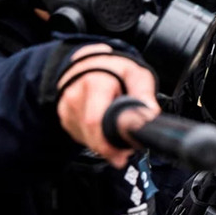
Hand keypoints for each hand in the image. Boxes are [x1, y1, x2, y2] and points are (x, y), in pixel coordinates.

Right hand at [56, 44, 157, 167]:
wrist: (90, 62)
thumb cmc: (116, 68)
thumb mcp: (136, 74)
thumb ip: (144, 94)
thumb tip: (150, 115)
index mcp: (95, 83)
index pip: (95, 120)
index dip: (109, 141)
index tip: (124, 151)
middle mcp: (76, 96)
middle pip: (90, 134)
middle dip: (110, 148)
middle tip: (127, 150)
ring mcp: (67, 108)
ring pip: (86, 139)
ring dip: (103, 145)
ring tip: (119, 135)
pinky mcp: (65, 118)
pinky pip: (81, 137)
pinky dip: (95, 139)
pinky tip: (105, 130)